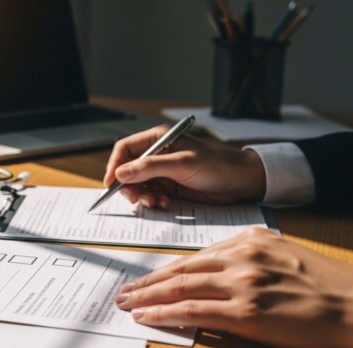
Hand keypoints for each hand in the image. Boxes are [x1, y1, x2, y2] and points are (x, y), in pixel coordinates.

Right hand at [104, 125, 266, 207]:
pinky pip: (150, 195)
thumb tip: (121, 174)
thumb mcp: (182, 164)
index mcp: (158, 139)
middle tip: (137, 198)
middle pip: (127, 170)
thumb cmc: (217, 165)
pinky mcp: (169, 187)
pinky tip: (164, 204)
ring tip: (156, 202)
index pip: (125, 149)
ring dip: (142, 196)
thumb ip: (150, 168)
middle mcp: (157, 154)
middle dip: (129, 186)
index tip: (110, 183)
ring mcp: (162, 172)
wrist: (242, 181)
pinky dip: (153, 201)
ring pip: (137, 185)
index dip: (114, 165)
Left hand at [115, 228, 352, 347]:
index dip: (166, 269)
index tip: (147, 277)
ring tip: (126, 303)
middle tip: (123, 289)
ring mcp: (242, 284)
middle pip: (181, 269)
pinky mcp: (245, 313)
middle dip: (147, 281)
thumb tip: (215, 276)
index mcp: (249, 241)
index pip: (195, 257)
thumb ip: (247, 260)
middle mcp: (241, 257)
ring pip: (180, 288)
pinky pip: (192, 311)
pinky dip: (164, 314)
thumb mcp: (282, 257)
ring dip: (147, 296)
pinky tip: (146, 316)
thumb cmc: (326, 286)